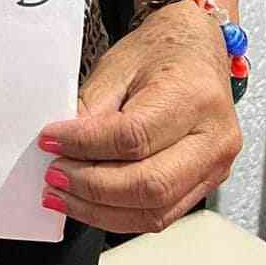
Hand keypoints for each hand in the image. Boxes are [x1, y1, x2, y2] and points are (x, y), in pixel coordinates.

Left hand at [37, 2, 242, 234]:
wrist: (194, 49)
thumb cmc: (160, 52)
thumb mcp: (116, 67)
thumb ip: (90, 111)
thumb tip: (60, 150)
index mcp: (193, 97)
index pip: (133, 137)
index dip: (84, 145)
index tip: (50, 142)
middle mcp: (213, 138)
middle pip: (149, 184)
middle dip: (91, 186)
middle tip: (54, 175)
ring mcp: (215, 167)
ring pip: (155, 211)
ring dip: (100, 210)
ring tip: (63, 195)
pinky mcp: (206, 184)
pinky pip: (160, 214)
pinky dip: (119, 214)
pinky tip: (89, 203)